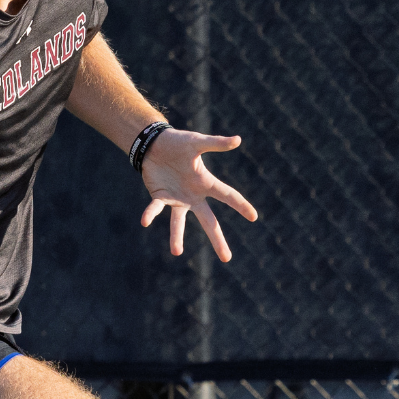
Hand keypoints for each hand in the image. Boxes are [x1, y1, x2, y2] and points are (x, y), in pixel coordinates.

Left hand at [139, 129, 258, 260]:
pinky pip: (155, 209)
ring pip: (179, 222)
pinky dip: (150, 214)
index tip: (253, 217)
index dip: (240, 205)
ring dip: (176, 236)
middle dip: (217, 239)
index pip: (228, 196)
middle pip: (209, 221)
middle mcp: (194, 196)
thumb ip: (216, 143)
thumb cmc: (178, 143)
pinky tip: (144, 222)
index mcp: (206, 183)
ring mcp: (177, 200)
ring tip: (176, 252)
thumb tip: (238, 140)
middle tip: (227, 259)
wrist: (155, 145)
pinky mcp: (160, 197)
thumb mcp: (198, 142)